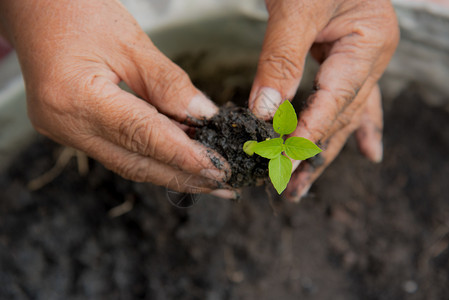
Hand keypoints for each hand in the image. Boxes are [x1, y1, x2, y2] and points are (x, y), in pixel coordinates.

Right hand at [0, 0, 235, 197]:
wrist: (35, 9)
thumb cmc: (76, 11)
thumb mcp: (130, 41)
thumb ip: (168, 83)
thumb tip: (204, 117)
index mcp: (76, 98)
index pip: (142, 136)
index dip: (185, 156)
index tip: (219, 169)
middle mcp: (66, 125)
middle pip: (136, 163)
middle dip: (183, 176)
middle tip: (223, 184)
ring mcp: (65, 132)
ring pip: (129, 164)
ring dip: (171, 174)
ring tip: (208, 181)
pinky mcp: (72, 131)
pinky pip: (119, 153)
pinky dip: (152, 158)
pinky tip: (178, 162)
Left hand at [249, 0, 398, 200]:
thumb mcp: (296, 7)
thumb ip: (281, 60)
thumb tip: (264, 111)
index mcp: (367, 43)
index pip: (333, 102)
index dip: (305, 135)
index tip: (279, 161)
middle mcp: (371, 55)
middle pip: (340, 117)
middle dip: (313, 154)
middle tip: (290, 189)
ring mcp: (364, 57)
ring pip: (344, 115)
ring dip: (325, 150)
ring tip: (307, 184)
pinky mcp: (349, 56)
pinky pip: (354, 98)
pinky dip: (353, 126)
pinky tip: (368, 150)